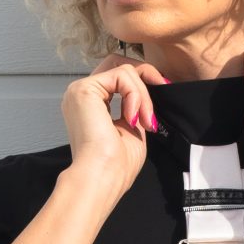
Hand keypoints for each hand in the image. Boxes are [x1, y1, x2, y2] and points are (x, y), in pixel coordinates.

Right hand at [60, 59, 169, 201]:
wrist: (102, 179)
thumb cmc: (115, 166)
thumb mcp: (133, 129)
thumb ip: (135, 107)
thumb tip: (148, 92)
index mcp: (90, 106)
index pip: (117, 77)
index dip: (142, 80)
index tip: (163, 90)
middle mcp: (81, 95)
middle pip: (118, 63)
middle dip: (145, 75)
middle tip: (163, 88)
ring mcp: (80, 90)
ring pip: (123, 70)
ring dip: (143, 95)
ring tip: (145, 121)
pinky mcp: (84, 89)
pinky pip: (121, 75)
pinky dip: (135, 94)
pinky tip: (134, 118)